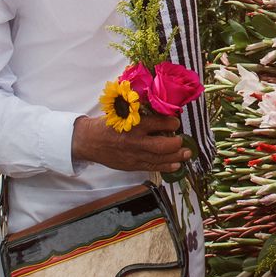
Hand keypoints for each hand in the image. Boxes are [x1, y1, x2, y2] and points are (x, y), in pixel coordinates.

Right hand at [72, 108, 191, 173]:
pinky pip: (152, 167)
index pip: (158, 123)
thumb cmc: (106, 124)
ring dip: (176, 157)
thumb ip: (138, 113)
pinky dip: (166, 167)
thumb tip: (159, 110)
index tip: (176, 122)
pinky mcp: (132, 165)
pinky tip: (176, 165)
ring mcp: (134, 155)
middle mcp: (135, 141)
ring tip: (187, 154)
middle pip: (162, 145)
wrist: (88, 141)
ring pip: (160, 158)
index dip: (171, 123)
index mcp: (132, 124)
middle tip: (183, 140)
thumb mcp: (120, 113)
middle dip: (177, 144)